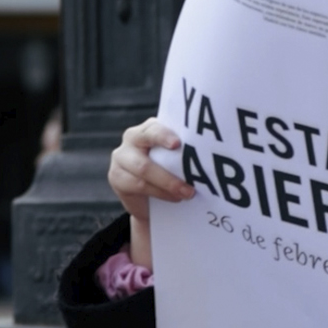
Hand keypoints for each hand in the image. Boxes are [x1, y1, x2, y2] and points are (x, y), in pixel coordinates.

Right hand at [108, 118, 194, 269]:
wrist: (151, 201)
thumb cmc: (171, 172)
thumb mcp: (176, 158)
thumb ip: (184, 151)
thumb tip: (210, 154)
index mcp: (150, 127)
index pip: (155, 127)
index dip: (165, 134)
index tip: (178, 144)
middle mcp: (133, 137)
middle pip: (146, 143)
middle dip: (168, 158)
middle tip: (188, 177)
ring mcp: (121, 156)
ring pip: (144, 168)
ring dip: (169, 182)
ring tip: (188, 193)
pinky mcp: (116, 176)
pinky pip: (139, 184)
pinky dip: (160, 192)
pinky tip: (174, 198)